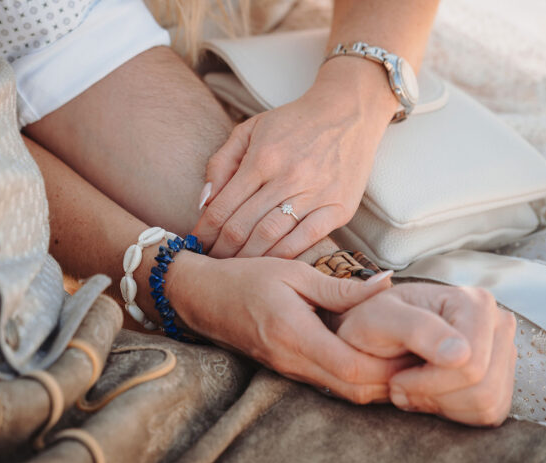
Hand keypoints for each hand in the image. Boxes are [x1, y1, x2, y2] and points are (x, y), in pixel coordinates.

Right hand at [166, 252, 405, 403]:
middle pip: (354, 389)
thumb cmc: (245, 278)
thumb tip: (384, 284)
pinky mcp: (289, 371)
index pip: (351, 366)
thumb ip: (338, 286)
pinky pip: (331, 385)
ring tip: (406, 360)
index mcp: (295, 333)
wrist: (202, 298)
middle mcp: (293, 360)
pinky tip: (376, 360)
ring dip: (378, 383)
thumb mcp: (292, 272)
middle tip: (423, 360)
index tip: (417, 350)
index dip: (389, 366)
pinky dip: (358, 379)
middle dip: (392, 382)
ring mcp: (290, 370)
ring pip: (345, 393)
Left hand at [193, 61, 393, 258]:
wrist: (348, 111)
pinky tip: (269, 264)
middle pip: (242, 227)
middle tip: (212, 262)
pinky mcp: (338, 208)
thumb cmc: (294, 123)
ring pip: (270, 237)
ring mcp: (315, 194)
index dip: (205, 231)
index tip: (197, 243)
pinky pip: (306, 240)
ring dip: (246, 258)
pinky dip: (283, 256)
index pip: (222, 207)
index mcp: (262, 158)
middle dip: (221, 250)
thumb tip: (204, 203)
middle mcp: (287, 178)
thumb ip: (221, 163)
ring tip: (234, 267)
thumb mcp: (250, 130)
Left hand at [334, 283, 517, 426]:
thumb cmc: (373, 323)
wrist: (374, 337)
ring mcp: (504, 352)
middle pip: (483, 387)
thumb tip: (462, 355)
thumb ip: (418, 329)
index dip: (429, 382)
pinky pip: (490, 414)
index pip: (471, 364)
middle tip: (400, 385)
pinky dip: (454, 413)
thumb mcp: (380, 318)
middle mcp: (499, 323)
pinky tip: (431, 394)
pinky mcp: (502, 380)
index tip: (397, 378)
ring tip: (412, 388)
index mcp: (476, 302)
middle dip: (434, 395)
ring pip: (488, 404)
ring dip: (441, 405)